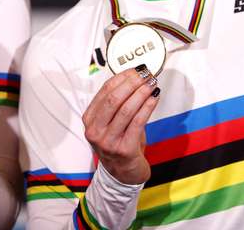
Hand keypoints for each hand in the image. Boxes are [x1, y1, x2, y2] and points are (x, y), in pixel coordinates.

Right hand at [82, 65, 159, 184]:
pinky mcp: (123, 150)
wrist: (123, 174)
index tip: (136, 69)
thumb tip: (135, 77)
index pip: (104, 91)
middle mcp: (95, 130)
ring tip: (152, 84)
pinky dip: (147, 107)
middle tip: (146, 74)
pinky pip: (137, 123)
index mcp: (89, 119)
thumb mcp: (111, 123)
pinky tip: (154, 98)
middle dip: (132, 83)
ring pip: (126, 109)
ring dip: (141, 93)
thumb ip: (117, 103)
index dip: (122, 77)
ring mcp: (107, 141)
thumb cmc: (119, 143)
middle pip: (113, 99)